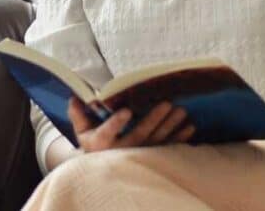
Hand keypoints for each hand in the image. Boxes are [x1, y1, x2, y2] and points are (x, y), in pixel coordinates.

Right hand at [68, 96, 195, 153]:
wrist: (104, 168)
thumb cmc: (93, 142)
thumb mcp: (82, 130)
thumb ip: (78, 114)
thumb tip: (74, 97)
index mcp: (101, 143)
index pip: (107, 133)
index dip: (116, 122)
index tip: (126, 111)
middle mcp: (121, 151)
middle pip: (139, 135)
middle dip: (154, 119)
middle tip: (167, 103)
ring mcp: (139, 155)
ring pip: (156, 141)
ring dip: (170, 126)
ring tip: (181, 111)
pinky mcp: (152, 157)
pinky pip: (167, 148)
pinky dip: (179, 138)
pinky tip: (190, 127)